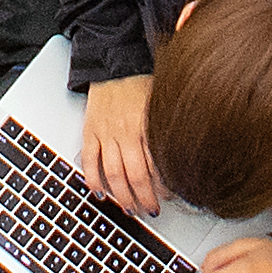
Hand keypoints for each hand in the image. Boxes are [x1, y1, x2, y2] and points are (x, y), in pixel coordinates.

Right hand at [77, 74, 159, 210]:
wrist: (115, 63)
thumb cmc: (142, 83)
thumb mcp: (162, 104)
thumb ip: (167, 130)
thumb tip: (181, 155)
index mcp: (147, 125)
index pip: (157, 164)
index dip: (163, 186)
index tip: (169, 197)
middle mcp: (126, 130)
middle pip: (136, 175)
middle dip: (144, 198)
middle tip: (150, 210)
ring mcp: (106, 131)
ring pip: (114, 172)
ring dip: (122, 195)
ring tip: (130, 209)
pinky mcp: (90, 130)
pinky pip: (90, 159)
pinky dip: (93, 178)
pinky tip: (100, 192)